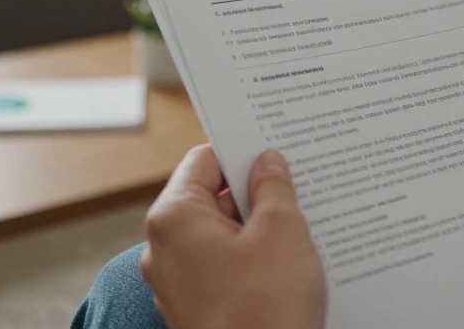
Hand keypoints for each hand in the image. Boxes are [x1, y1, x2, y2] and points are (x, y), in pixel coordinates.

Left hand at [139, 145, 325, 328]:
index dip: (242, 153)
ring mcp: (177, 285)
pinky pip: (223, 272)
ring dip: (256, 232)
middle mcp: (164, 250)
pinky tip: (286, 270)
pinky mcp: (197, 312)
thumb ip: (273, 188)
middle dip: (254, 195)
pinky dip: (250, 264)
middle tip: (296, 192)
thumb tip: (267, 163)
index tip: (274, 151)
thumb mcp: (282, 232)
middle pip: (211, 199)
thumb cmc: (265, 310)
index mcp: (174, 218)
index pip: (204, 160)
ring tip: (299, 233)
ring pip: (220, 238)